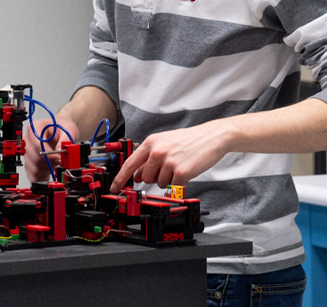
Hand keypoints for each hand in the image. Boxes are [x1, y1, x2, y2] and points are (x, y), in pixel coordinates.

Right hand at [23, 114, 78, 182]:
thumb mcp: (69, 129)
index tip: (58, 157)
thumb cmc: (63, 129)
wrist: (62, 132)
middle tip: (60, 160)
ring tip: (55, 162)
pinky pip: (33, 176)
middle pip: (35, 158)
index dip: (48, 153)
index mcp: (35, 128)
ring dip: (48, 169)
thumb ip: (65, 139)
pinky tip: (50, 170)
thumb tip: (60, 151)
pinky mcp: (29, 163)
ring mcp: (27, 153)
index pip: (37, 143)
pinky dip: (43, 176)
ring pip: (34, 168)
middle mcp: (28, 140)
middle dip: (50, 162)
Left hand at [109, 120, 231, 192]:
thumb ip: (149, 158)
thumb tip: (137, 175)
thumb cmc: (190, 139)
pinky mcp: (181, 172)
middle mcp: (157, 151)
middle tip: (169, 167)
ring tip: (179, 166)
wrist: (212, 137)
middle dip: (155, 177)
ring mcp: (169, 162)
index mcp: (151, 142)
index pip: (129, 164)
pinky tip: (186, 171)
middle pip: (146, 178)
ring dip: (169, 180)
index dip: (120, 178)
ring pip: (159, 183)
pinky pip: (173, 187)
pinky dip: (180, 183)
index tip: (114, 188)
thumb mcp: (165, 143)